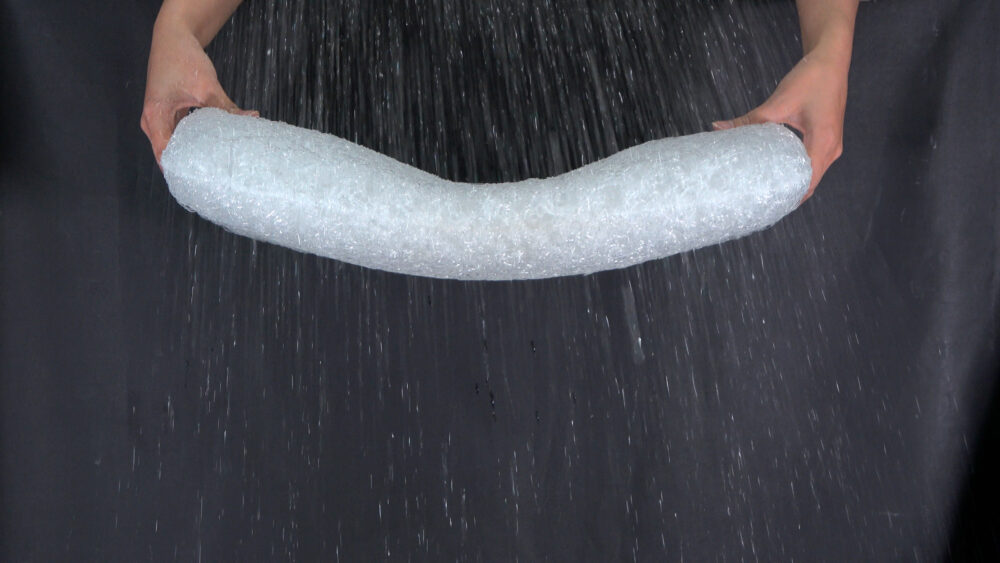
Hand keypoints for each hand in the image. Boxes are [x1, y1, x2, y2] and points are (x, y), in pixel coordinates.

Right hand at [140, 15, 255, 166]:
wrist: (173, 36)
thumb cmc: (182, 58)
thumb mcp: (207, 88)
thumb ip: (227, 109)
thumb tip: (252, 121)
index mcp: (155, 118)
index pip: (166, 156)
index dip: (184, 172)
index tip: (203, 184)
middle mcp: (152, 121)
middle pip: (170, 154)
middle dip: (192, 166)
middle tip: (215, 179)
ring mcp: (159, 118)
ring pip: (177, 145)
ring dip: (194, 154)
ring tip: (216, 167)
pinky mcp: (168, 114)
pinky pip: (180, 134)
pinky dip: (195, 140)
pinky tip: (213, 147)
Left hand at [712, 51, 848, 203]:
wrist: (831, 58)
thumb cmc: (810, 78)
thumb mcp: (777, 103)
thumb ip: (749, 120)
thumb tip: (718, 129)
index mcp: (823, 144)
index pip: (807, 182)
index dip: (789, 197)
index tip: (768, 207)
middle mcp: (832, 148)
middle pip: (810, 182)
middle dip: (788, 193)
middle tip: (762, 202)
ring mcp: (832, 143)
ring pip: (812, 172)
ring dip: (793, 182)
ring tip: (769, 191)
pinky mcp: (828, 137)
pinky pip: (813, 161)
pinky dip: (798, 169)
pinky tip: (779, 171)